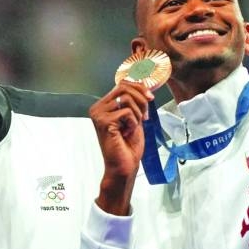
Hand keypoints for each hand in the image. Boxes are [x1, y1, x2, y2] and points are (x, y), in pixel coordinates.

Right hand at [90, 81, 153, 215]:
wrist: (124, 165)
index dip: (139, 87)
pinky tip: (127, 133)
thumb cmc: (128, 145)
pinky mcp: (104, 122)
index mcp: (102, 105)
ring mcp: (98, 114)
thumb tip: (143, 83)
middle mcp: (97, 108)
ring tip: (134, 127)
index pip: (121, 84)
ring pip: (127, 98)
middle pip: (124, 87)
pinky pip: (127, 111)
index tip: (150, 97)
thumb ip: (134, 101)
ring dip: (137, 113)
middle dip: (141, 99)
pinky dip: (133, 122)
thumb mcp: (134, 117)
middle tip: (145, 116)